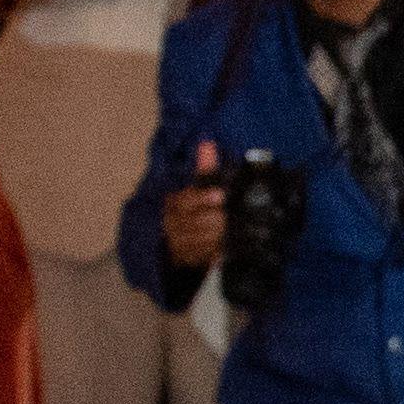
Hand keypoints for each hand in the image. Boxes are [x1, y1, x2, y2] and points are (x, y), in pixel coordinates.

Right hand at [158, 142, 230, 271]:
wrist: (176, 243)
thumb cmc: (193, 210)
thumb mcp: (197, 188)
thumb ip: (204, 170)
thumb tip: (207, 144)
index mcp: (174, 203)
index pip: (186, 200)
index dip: (203, 197)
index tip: (220, 195)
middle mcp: (171, 223)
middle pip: (194, 222)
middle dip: (215, 220)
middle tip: (231, 217)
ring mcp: (177, 243)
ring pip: (197, 241)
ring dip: (216, 238)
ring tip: (233, 232)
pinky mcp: (184, 260)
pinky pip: (199, 258)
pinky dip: (213, 254)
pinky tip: (225, 250)